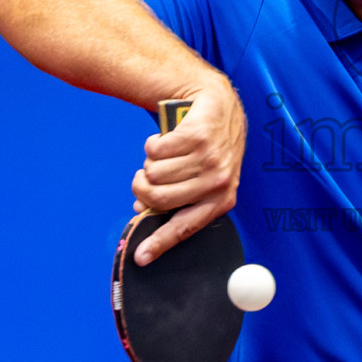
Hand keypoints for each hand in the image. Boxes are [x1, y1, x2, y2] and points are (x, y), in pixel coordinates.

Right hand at [130, 74, 245, 264]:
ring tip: (165, 154)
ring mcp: (211, 158)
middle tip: (143, 177)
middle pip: (160, 198)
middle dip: (142, 188)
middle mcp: (219, 182)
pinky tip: (167, 137)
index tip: (140, 257)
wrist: (217, 103)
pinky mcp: (199, 136)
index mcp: (221, 199)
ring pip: (155, 172)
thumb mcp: (200, 176)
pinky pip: (155, 149)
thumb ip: (175, 196)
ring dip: (151, 161)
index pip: (185, 228)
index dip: (159, 243)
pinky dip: (153, 143)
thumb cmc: (207, 146)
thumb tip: (141, 209)